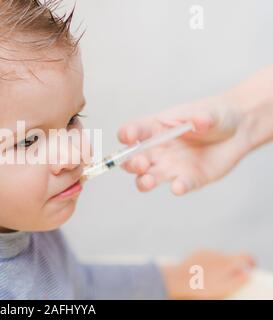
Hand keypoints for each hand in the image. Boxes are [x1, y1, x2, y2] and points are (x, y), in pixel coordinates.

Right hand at [118, 95, 249, 194]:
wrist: (238, 131)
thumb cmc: (215, 116)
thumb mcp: (208, 112)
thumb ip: (202, 117)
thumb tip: (199, 121)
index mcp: (155, 128)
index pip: (134, 131)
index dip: (127, 134)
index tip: (129, 136)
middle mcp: (157, 150)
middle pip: (133, 159)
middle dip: (131, 163)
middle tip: (140, 163)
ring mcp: (170, 167)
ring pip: (146, 178)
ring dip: (143, 181)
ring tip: (148, 181)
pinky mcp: (188, 179)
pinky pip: (179, 186)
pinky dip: (177, 188)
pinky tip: (179, 187)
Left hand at [162, 250, 254, 298]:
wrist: (177, 279)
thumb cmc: (201, 287)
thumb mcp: (224, 288)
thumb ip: (238, 281)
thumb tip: (246, 274)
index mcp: (228, 261)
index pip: (245, 255)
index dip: (250, 261)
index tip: (251, 267)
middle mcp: (218, 252)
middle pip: (231, 257)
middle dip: (232, 267)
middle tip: (228, 279)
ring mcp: (207, 251)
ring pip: (219, 257)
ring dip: (220, 265)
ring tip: (212, 278)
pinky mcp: (197, 252)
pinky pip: (208, 256)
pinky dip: (210, 263)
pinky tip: (203, 273)